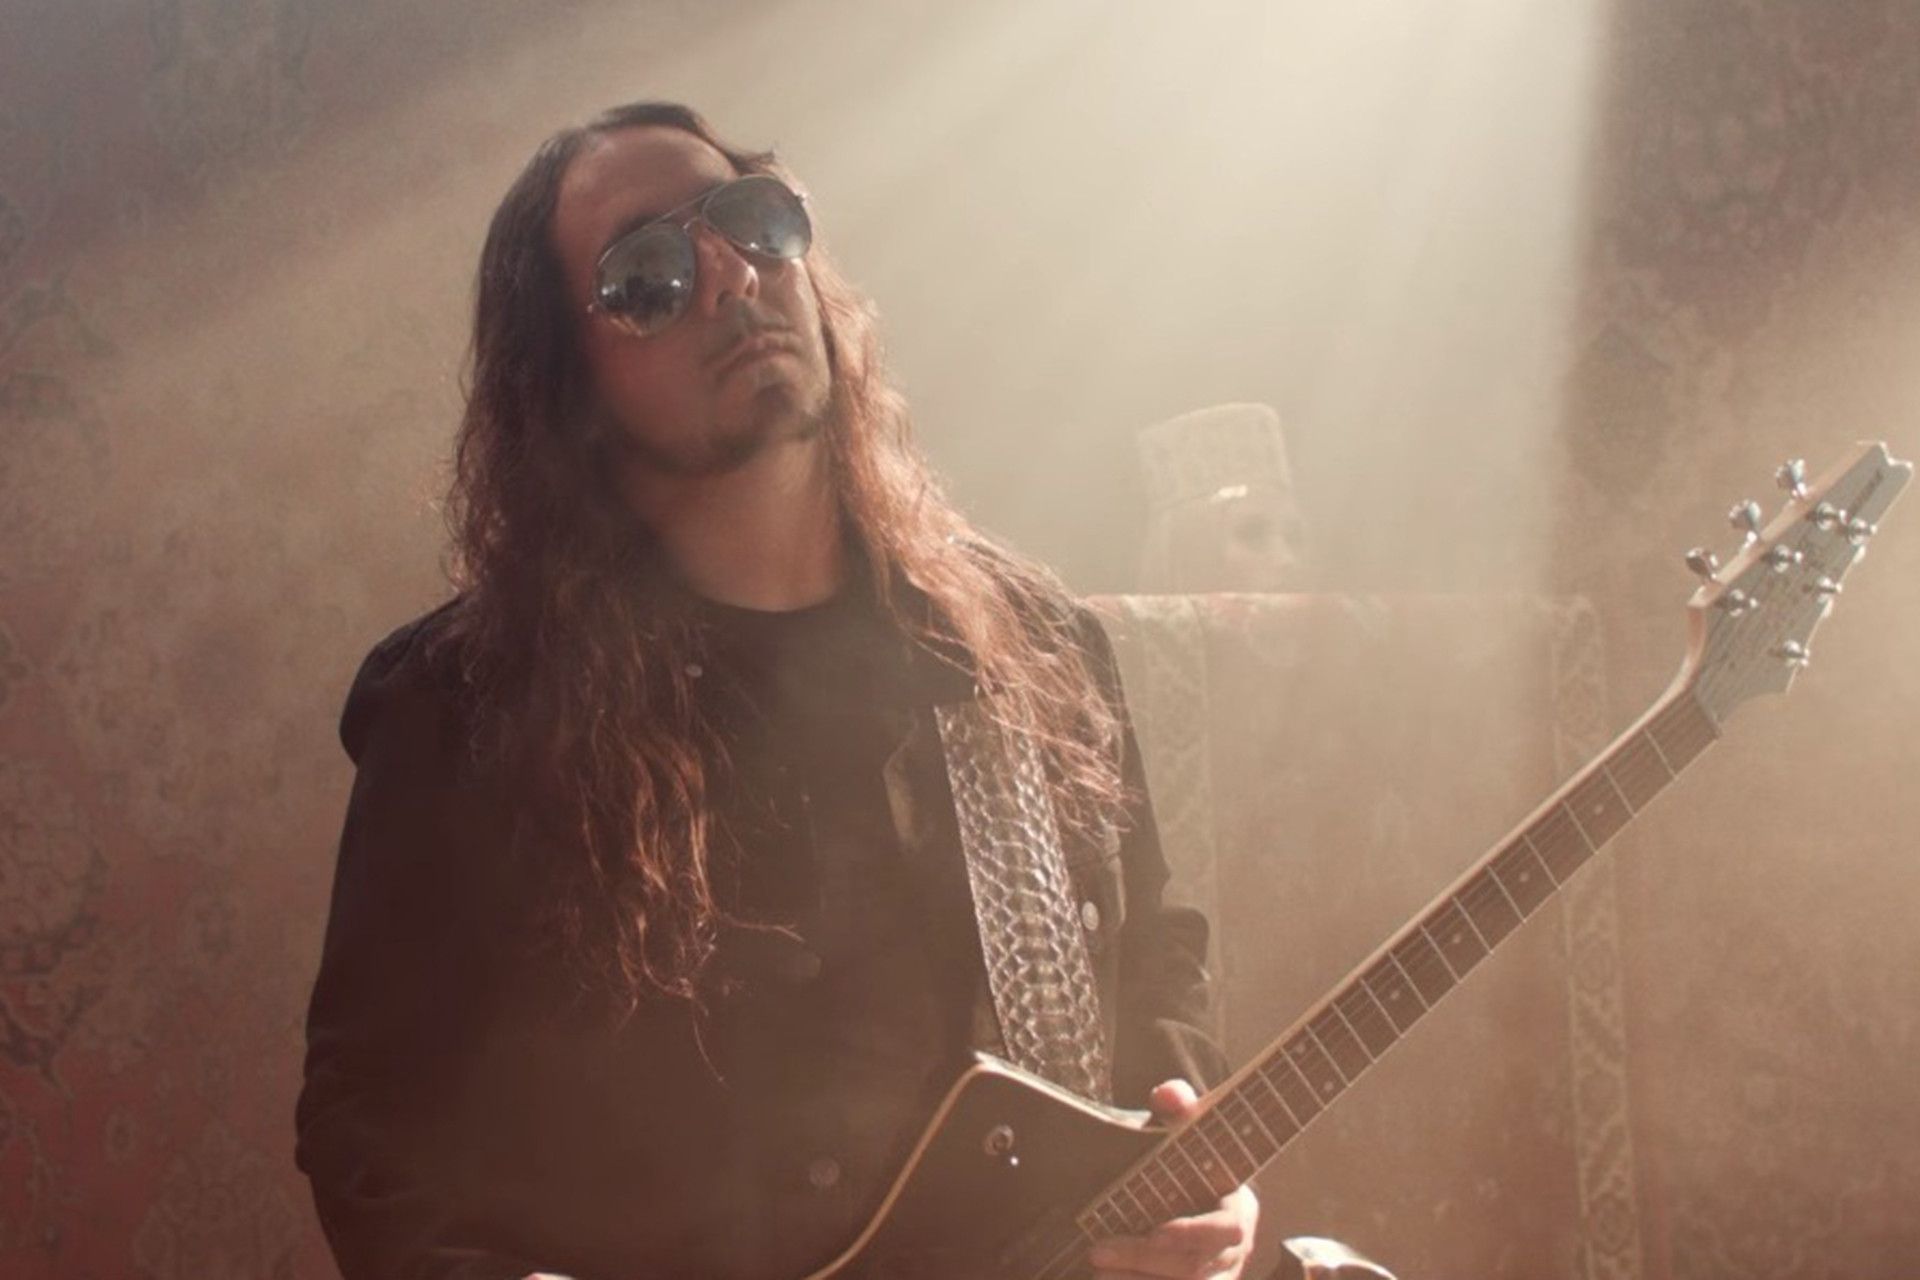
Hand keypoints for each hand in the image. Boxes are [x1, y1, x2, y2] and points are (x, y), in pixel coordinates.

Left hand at [1086, 1079, 1259, 1279]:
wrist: (1185, 1187)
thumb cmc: (1184, 1155)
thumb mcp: (1182, 1125)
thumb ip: (1178, 1103)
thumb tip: (1167, 1094)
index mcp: (1239, 1207)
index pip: (1228, 1228)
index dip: (1194, 1233)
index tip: (1156, 1231)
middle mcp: (1234, 1251)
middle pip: (1196, 1269)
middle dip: (1144, 1260)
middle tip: (1098, 1250)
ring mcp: (1220, 1278)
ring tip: (1098, 1271)